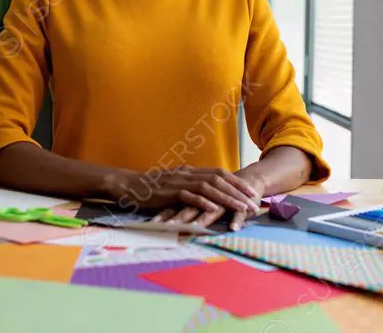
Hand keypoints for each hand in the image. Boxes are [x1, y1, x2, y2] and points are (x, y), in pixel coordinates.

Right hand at [114, 166, 260, 225]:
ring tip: (241, 208)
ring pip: (208, 188)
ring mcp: (178, 182)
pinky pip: (189, 196)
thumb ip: (190, 187)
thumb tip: (207, 195)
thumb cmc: (152, 189)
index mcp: (190, 171)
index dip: (237, 182)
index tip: (251, 193)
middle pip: (219, 180)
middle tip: (253, 203)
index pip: (219, 173)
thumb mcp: (175, 185)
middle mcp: (187, 173)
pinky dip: (203, 202)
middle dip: (238, 192)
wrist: (128, 186)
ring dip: (227, 198)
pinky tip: (214, 210)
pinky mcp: (168, 192)